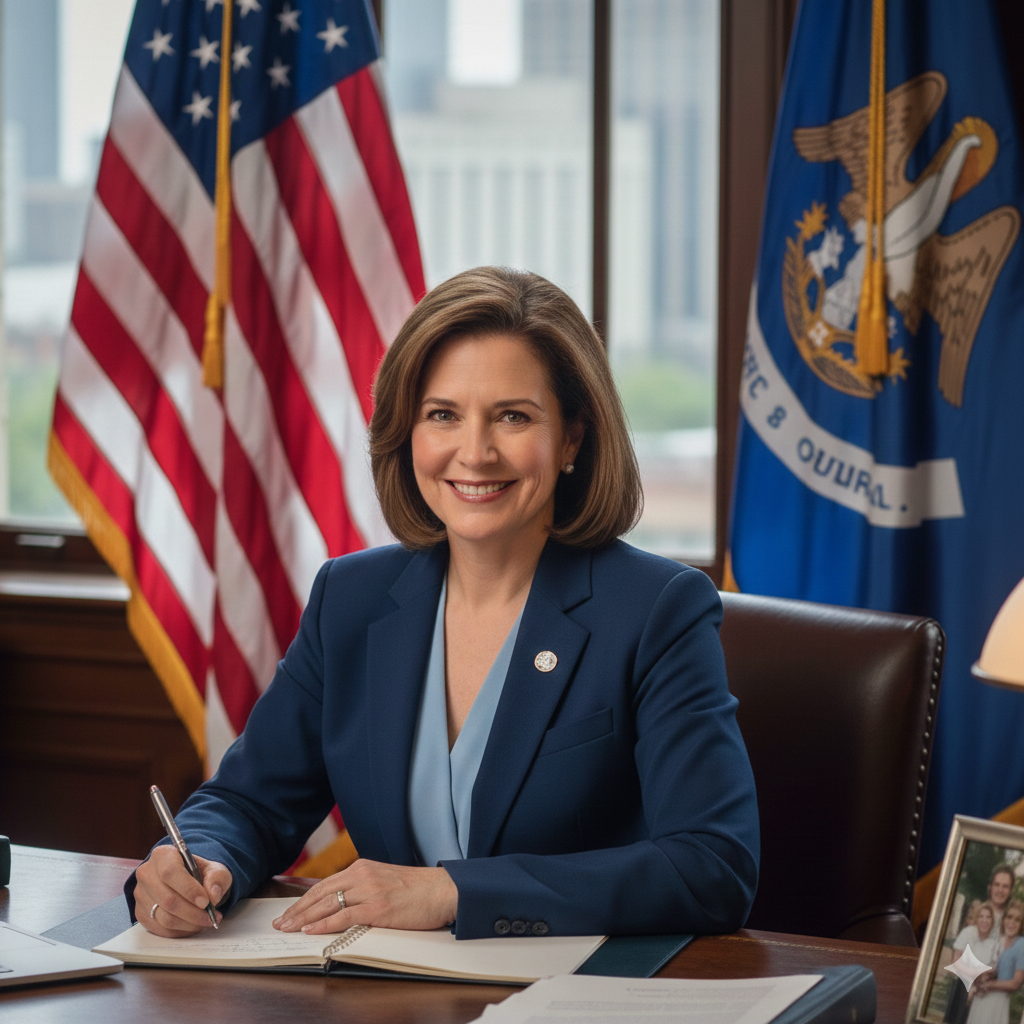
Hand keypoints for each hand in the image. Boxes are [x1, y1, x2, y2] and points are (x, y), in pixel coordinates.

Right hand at [135, 845, 231, 936]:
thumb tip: (213, 895)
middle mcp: (147, 874)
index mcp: (163, 855)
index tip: (206, 902)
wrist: (188, 880)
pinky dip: (180, 930)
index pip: (171, 873)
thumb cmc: (200, 873)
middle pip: (167, 899)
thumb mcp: (214, 869)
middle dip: (193, 913)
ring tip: (205, 921)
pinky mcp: (141, 913)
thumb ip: (217, 878)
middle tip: (211, 917)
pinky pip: (160, 929)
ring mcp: (141, 895)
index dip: (189, 889)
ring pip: (164, 917)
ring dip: (188, 924)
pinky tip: (193, 925)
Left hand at [273, 859, 457, 934]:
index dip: (302, 900)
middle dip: (296, 910)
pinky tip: (311, 929)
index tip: (288, 912)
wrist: (443, 889)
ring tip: (287, 928)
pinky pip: (344, 916)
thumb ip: (363, 888)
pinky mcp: (378, 908)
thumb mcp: (384, 881)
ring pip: (327, 904)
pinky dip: (325, 924)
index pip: (324, 884)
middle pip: (320, 893)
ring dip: (303, 918)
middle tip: (279, 923)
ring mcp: (370, 891)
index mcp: (363, 867)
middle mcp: (362, 875)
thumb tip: (341, 905)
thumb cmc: (417, 889)